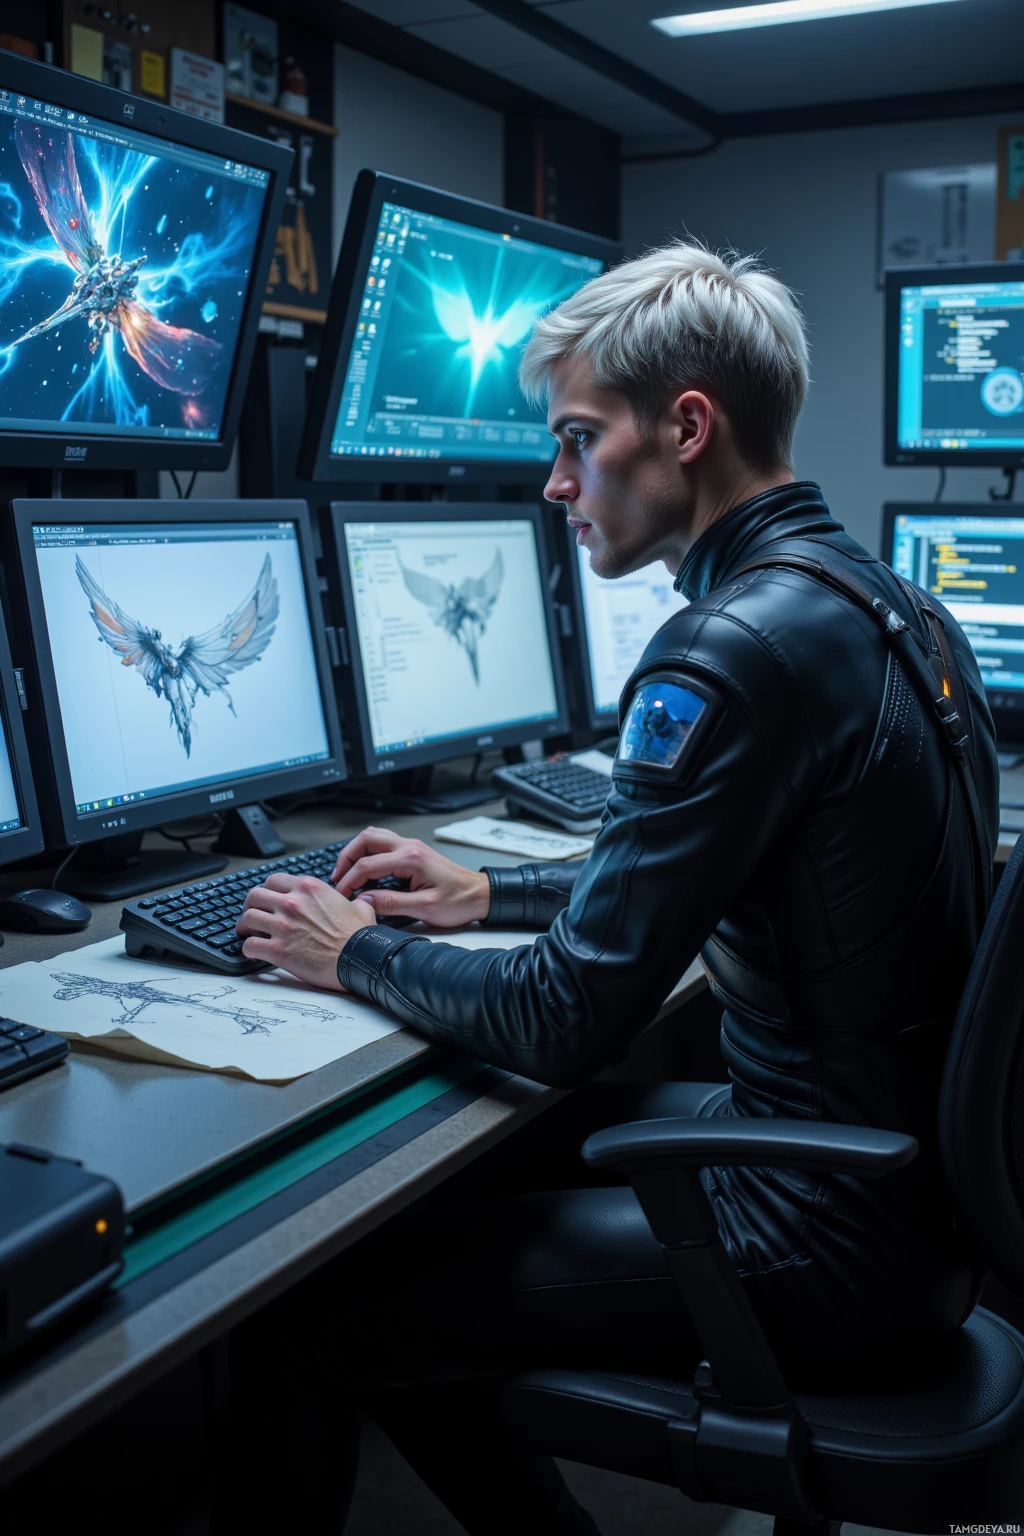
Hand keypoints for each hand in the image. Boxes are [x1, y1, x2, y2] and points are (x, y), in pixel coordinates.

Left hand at [236, 873, 375, 989]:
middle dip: (251, 906)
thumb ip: (352, 900)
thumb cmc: (360, 937)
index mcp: (309, 888)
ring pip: (248, 918)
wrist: (360, 960)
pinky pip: (250, 945)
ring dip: (245, 926)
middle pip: (255, 895)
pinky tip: (253, 952)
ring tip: (248, 933)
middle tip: (253, 915)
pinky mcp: (278, 950)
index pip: (274, 880)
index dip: (268, 890)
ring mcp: (283, 926)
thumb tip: (359, 901)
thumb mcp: (361, 907)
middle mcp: (292, 903)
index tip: (269, 900)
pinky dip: (248, 949)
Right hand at [333, 826, 490, 927]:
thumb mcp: (425, 908)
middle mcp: (410, 847)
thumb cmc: (459, 901)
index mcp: (411, 859)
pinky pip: (383, 843)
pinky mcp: (414, 851)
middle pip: (366, 839)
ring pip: (374, 837)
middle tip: (337, 877)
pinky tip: (365, 868)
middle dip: (346, 857)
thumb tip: (365, 900)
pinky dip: (368, 852)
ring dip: (356, 852)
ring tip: (346, 872)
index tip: (341, 895)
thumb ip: (393, 904)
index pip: (368, 865)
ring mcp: (412, 846)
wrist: (480, 894)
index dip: (349, 880)